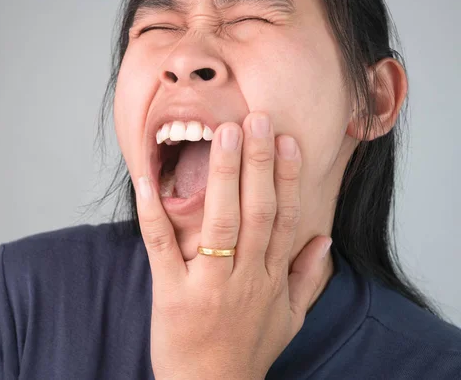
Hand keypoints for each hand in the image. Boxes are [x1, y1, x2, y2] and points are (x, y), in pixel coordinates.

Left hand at [135, 112, 332, 378]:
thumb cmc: (249, 353)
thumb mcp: (290, 320)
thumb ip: (308, 278)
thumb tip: (324, 239)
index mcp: (272, 279)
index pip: (284, 218)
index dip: (288, 178)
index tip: (288, 141)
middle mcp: (245, 277)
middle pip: (256, 211)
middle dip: (258, 162)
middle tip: (256, 119)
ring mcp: (208, 284)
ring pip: (219, 222)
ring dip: (223, 176)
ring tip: (224, 134)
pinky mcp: (172, 293)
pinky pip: (162, 246)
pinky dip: (153, 211)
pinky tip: (148, 178)